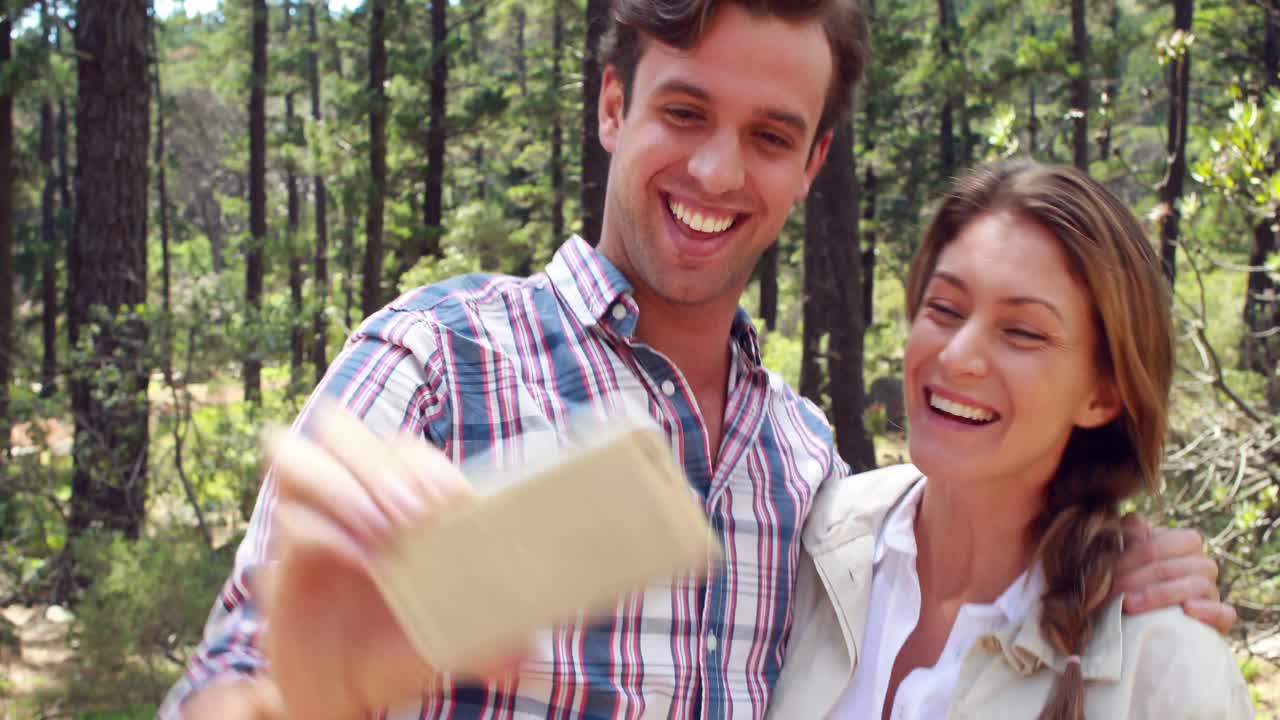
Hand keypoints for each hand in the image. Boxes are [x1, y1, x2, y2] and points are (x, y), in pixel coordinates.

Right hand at [256, 403, 520, 718]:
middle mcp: (344, 496)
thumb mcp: (456, 629)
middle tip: (413, 513)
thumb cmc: (404, 643)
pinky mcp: (281, 557)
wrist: (349, 690)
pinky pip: (292, 519)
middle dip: (378, 462)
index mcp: (392, 495)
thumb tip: (527, 645)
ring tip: (383, 531)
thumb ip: (491, 627)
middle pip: (338, 426)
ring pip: (296, 454)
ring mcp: (309, 520)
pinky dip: (328, 532)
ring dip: (344, 485)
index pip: (401, 446)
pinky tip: (363, 561)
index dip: (427, 466)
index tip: (456, 504)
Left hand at [1112, 513, 1236, 633]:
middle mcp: (1203, 565)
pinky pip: (1225, 613)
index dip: (1138, 554)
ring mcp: (1213, 592)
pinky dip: (1209, 611)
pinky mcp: (1220, 619)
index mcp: (1185, 543)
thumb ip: (1131, 539)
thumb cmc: (1134, 582)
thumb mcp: (1127, 560)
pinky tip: (1187, 610)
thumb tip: (1133, 519)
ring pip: (1199, 585)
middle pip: (1181, 565)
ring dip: (1162, 594)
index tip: (1110, 569)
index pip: (1168, 542)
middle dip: (1143, 576)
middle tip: (1115, 588)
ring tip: (1130, 603)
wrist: (1143, 622)